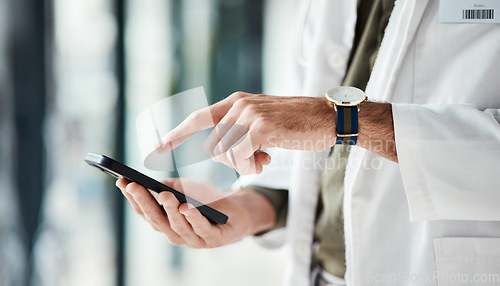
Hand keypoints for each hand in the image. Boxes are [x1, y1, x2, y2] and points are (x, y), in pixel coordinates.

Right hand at [116, 178, 275, 247]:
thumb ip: (169, 187)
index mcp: (165, 223)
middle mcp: (175, 234)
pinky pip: (201, 229)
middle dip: (144, 202)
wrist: (237, 212)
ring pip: (177, 226)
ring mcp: (193, 239)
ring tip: (164, 195)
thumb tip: (152, 183)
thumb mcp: (185, 189)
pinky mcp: (213, 239)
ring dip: (169, 210)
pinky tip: (186, 207)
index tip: (122, 181)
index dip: (132, 198)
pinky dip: (193, 218)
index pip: (144, 211)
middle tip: (134, 185)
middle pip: (157, 219)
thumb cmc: (207, 201)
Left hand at [156, 92, 336, 173]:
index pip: (198, 117)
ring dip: (242, 165)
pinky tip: (267, 161)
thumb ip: (242, 132)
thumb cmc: (297, 124)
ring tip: (264, 159)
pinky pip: (240, 157)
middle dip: (229, 161)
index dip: (176, 132)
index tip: (157, 146)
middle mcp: (239, 105)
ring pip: (225, 153)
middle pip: (213, 145)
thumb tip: (228, 153)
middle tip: (255, 162)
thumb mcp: (264, 123)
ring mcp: (250, 115)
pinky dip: (250, 166)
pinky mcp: (262, 128)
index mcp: (236, 102)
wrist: (328, 117)